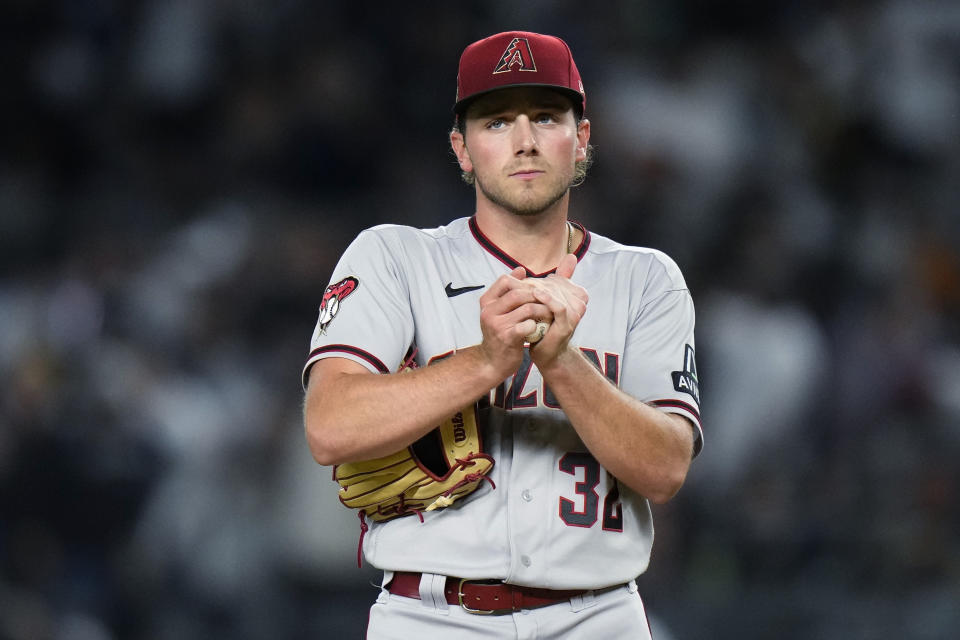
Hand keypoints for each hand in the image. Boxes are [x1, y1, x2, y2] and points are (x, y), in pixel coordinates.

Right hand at [477, 267, 551, 377]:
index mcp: (487, 302)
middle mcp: (489, 311)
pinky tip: (541, 328)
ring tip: (550, 314)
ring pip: (527, 308)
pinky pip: (528, 325)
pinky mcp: (507, 338)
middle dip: (537, 296)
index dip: (524, 282)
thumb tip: (521, 269)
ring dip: (542, 310)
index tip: (535, 289)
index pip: (505, 280)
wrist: (492, 362)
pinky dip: (537, 325)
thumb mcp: (499, 310)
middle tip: (549, 301)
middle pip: (518, 293)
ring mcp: (497, 325)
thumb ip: (508, 291)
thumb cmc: (500, 333)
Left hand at [526, 254, 587, 368]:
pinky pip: (558, 306)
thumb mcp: (550, 302)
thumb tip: (571, 256)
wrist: (547, 354)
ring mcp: (576, 313)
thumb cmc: (546, 327)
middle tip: (519, 284)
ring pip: (556, 293)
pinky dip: (546, 299)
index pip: (557, 279)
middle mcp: (580, 302)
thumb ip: (557, 281)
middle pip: (555, 285)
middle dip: (536, 283)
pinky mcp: (568, 323)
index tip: (523, 282)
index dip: (540, 280)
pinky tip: (534, 294)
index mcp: (578, 295)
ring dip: (538, 289)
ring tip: (521, 288)